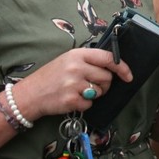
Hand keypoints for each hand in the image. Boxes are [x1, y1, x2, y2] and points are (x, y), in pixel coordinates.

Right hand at [8, 47, 132, 119]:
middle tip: (89, 84)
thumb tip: (114, 66)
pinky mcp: (71, 100)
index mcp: (78, 54)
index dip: (122, 67)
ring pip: (101, 91)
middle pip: (107, 77)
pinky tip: (72, 99)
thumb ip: (89, 60)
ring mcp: (74, 84)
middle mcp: (77, 67)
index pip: (109, 58)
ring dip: (94, 94)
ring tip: (78, 90)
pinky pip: (90, 103)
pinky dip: (84, 103)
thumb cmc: (51, 76)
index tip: (128, 76)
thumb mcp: (68, 60)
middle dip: (104, 83)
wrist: (29, 94)